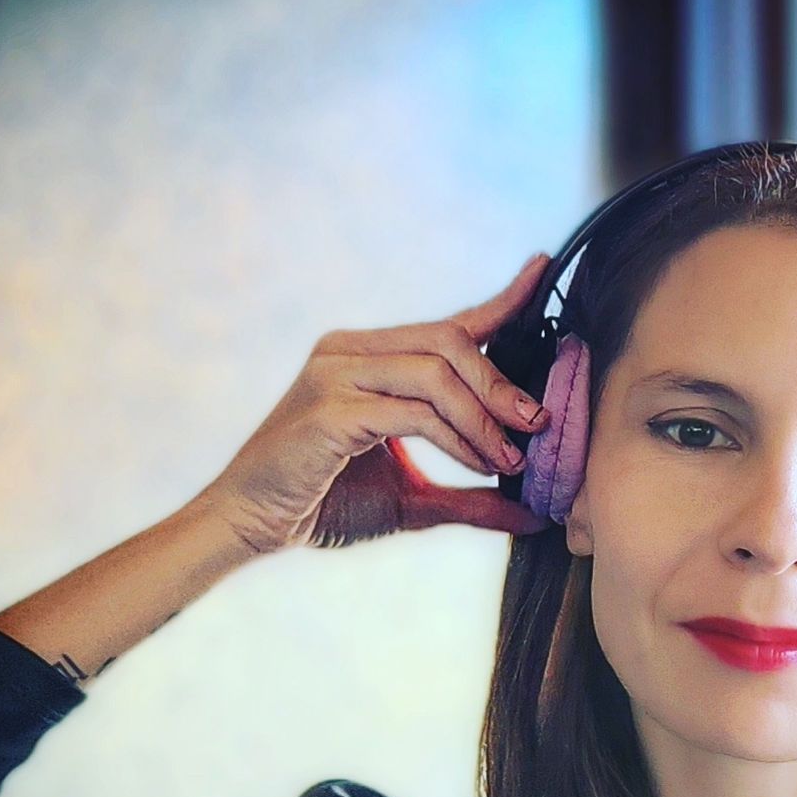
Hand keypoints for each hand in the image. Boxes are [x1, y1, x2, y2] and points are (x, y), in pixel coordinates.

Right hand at [196, 253, 558, 553]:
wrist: (253, 524)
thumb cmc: (326, 504)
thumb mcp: (414, 502)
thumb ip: (470, 501)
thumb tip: (532, 516)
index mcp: (369, 357)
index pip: (448, 322)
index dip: (500, 301)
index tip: (543, 272)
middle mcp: (350, 352)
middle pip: (449, 340)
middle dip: (502, 383)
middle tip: (537, 424)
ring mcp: (334, 375)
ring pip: (436, 373)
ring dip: (484, 418)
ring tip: (509, 460)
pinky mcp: (328, 410)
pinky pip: (413, 412)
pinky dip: (455, 439)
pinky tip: (477, 466)